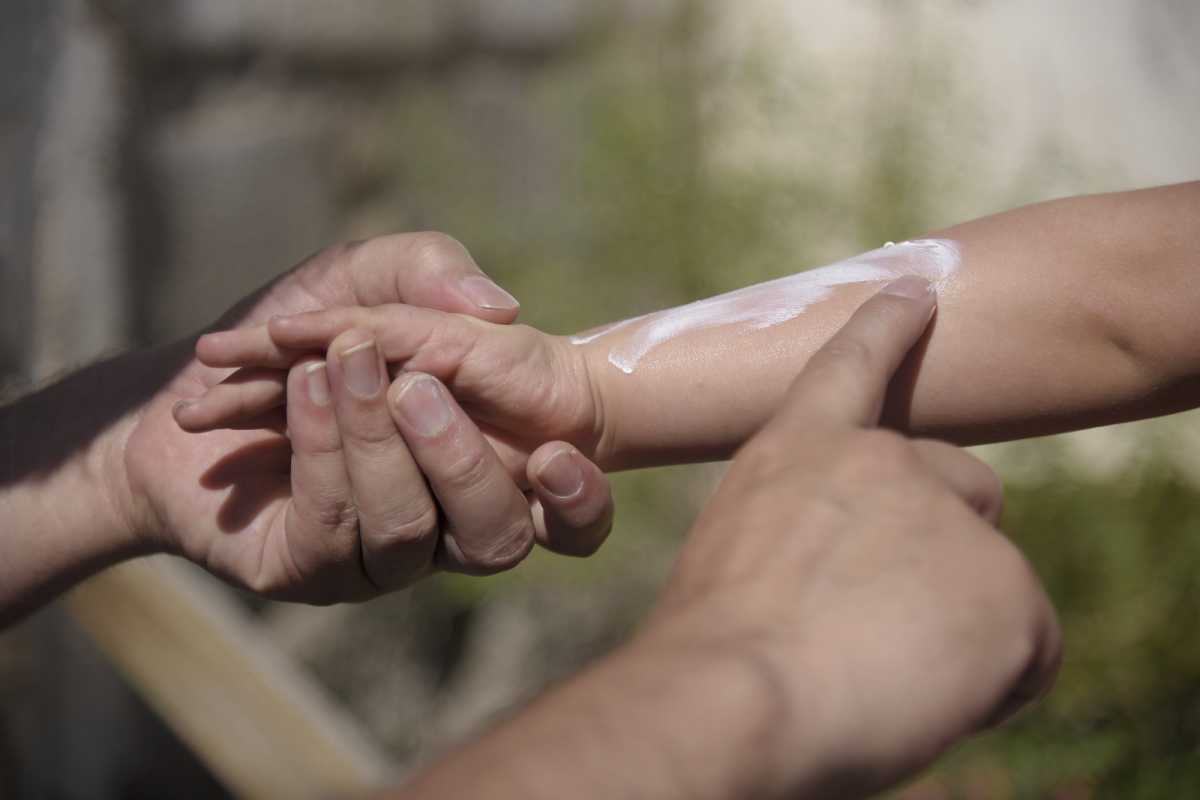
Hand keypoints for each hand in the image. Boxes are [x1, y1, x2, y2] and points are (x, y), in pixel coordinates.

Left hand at [122, 233, 611, 600]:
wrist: (190, 371)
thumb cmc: (293, 324)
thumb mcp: (365, 275)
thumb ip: (431, 272)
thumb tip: (499, 308)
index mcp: (485, 464)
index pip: (569, 523)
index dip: (581, 505)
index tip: (555, 452)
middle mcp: (443, 522)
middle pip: (497, 539)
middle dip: (463, 465)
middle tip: (417, 388)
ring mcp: (378, 555)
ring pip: (408, 530)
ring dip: (375, 442)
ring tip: (342, 359)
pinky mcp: (310, 569)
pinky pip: (333, 527)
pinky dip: (321, 448)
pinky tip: (301, 384)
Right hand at [625, 276, 1060, 797]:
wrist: (735, 700)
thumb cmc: (713, 652)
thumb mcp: (737, 560)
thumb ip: (803, 535)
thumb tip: (859, 582)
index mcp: (798, 450)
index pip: (852, 362)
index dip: (887, 324)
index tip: (917, 288)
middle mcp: (880, 461)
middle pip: (961, 486)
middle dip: (942, 545)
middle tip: (885, 620)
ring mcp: (946, 513)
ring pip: (991, 577)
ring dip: (953, 627)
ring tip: (880, 676)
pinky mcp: (1003, 583)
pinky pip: (1026, 644)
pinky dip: (990, 684)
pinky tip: (925, 700)